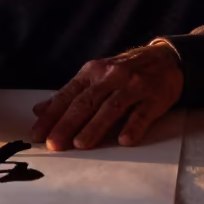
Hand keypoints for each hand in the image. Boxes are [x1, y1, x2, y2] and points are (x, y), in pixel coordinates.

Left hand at [29, 43, 182, 150]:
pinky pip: (143, 113)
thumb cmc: (124, 72)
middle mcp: (111, 76)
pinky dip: (133, 126)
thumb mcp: (95, 76)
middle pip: (86, 102)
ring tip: (81, 144)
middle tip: (54, 145)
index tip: (38, 134)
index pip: (68, 95)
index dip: (52, 115)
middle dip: (67, 124)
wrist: (166, 58)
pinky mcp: (155, 96)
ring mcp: (134, 85)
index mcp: (93, 72)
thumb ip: (69, 94)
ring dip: (95, 126)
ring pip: (111, 107)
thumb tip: (39, 111)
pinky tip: (124, 140)